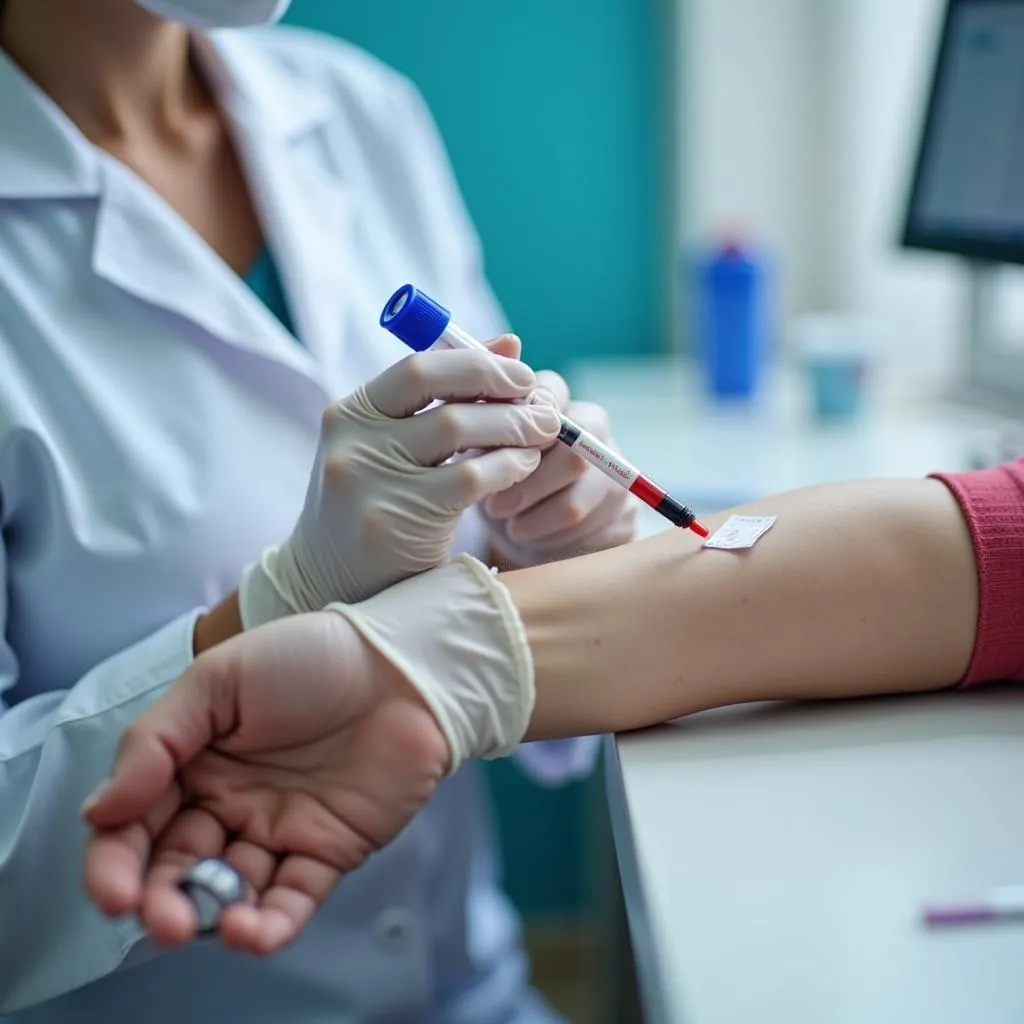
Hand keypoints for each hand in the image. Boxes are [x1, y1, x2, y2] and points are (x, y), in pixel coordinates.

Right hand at [83, 610, 448, 954]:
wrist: (404, 663)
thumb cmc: (310, 657)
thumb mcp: (218, 679)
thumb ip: (155, 742)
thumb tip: (99, 811)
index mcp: (193, 761)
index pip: (136, 823)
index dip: (114, 861)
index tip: (112, 890)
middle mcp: (228, 802)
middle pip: (175, 868)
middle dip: (159, 901)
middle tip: (161, 919)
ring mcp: (278, 829)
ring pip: (230, 892)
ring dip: (213, 919)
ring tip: (213, 926)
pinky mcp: (327, 850)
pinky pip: (292, 899)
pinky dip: (270, 925)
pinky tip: (253, 932)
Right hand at [240, 337, 561, 623]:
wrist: (330, 581)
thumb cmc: (375, 505)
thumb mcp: (394, 446)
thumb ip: (444, 397)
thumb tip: (510, 345)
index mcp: (349, 413)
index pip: (419, 366)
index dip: (478, 364)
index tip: (521, 374)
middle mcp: (352, 441)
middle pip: (444, 397)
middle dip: (505, 397)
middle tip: (545, 410)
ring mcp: (369, 481)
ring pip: (460, 432)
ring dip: (513, 431)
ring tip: (541, 437)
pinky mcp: (394, 520)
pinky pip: (470, 479)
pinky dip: (507, 467)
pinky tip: (521, 468)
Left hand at [481, 371, 636, 566]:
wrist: (515, 533)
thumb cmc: (494, 479)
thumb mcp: (481, 448)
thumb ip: (487, 410)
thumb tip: (507, 348)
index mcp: (561, 405)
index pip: (553, 396)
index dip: (523, 426)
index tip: (492, 454)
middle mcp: (597, 433)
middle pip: (575, 455)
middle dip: (530, 485)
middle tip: (495, 506)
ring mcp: (618, 475)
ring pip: (578, 503)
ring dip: (537, 520)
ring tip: (510, 527)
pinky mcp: (626, 518)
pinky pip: (591, 534)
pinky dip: (554, 542)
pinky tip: (534, 540)